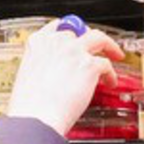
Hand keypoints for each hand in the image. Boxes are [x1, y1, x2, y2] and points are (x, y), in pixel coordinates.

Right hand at [9, 20, 115, 135]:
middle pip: (80, 31)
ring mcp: (73, 52)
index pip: (57, 26)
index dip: (71, 31)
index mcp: (37, 44)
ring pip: (99, 38)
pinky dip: (111, 74)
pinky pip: (106, 64)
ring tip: (115, 54)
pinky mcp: (89, 65)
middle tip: (97, 48)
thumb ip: (44, 65)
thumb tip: (57, 70)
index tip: (77, 37)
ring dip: (110, 46)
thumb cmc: (30, 106)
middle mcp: (56, 43)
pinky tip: (110, 82)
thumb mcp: (28, 76)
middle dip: (90, 40)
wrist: (36, 117)